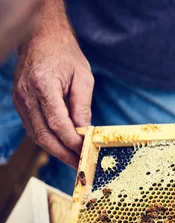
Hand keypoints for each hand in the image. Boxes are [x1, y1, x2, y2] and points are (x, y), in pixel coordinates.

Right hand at [13, 25, 93, 167]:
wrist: (41, 36)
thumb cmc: (65, 54)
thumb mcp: (83, 78)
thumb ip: (83, 107)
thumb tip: (86, 133)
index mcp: (43, 85)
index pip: (57, 123)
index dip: (72, 142)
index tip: (86, 152)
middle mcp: (26, 95)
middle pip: (43, 135)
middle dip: (63, 154)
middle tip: (81, 166)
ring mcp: (20, 99)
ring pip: (36, 135)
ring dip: (56, 150)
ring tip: (75, 160)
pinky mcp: (20, 102)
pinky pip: (33, 127)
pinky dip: (48, 139)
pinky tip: (63, 146)